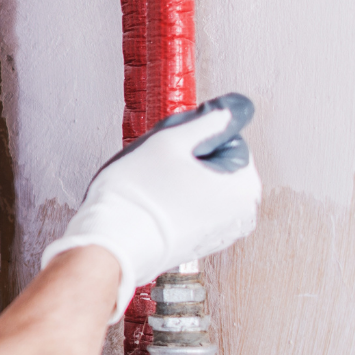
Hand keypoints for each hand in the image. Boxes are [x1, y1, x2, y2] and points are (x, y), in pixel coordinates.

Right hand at [42, 93, 261, 321]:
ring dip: (179, 181)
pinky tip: (153, 207)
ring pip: (202, 186)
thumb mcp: (171, 140)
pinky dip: (175, 203)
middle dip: (188, 161)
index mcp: (244, 185)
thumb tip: (234, 108)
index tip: (169, 151)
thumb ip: (209, 119)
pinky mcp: (200, 244)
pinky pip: (192, 209)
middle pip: (216, 163)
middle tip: (156, 170)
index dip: (191, 138)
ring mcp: (221, 233)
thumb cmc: (137, 197)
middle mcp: (241, 213)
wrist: (110, 246)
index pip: (224, 137)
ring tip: (152, 191)